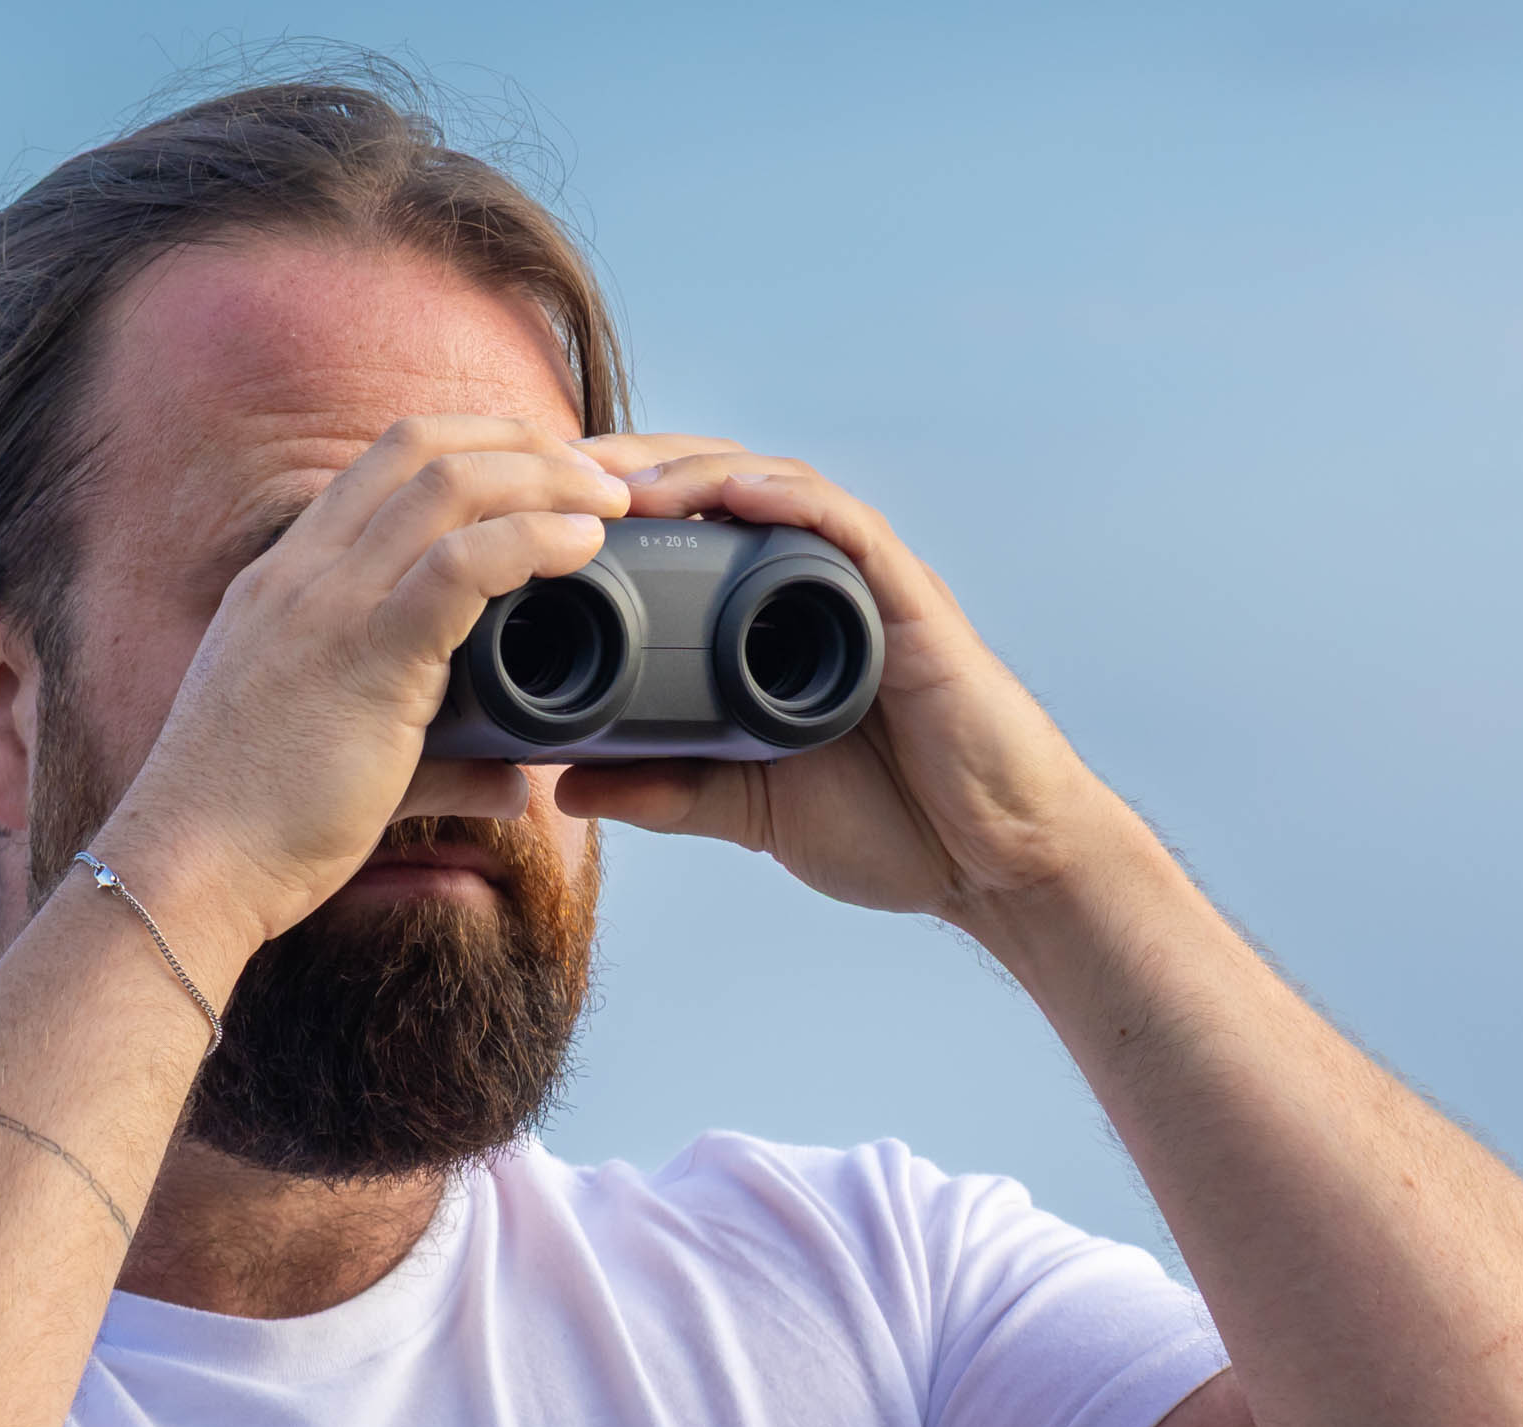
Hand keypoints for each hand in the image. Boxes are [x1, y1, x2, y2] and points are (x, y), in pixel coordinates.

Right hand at [95, 416, 627, 944]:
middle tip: (597, 476)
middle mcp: (304, 572)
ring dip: (546, 477)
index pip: (384, 463)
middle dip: (523, 443)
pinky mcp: (366, 655)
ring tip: (608, 501)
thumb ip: (438, 760)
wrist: (189, 868)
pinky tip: (582, 547)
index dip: (474, 448)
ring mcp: (330, 605)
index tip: (543, 475)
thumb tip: (512, 781)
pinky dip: (535, 538)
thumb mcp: (343, 761)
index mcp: (287, 578)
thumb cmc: (254, 825)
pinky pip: (462, 565)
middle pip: (422, 447)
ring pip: (451, 486)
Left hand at [551, 437, 1144, 935]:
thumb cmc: (894, 826)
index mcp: (772, 622)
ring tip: (620, 479)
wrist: (995, 864)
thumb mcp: (750, 810)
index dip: (608, 511)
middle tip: (550, 468)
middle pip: (717, 490)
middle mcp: (815, 587)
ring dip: (695, 472)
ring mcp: (864, 588)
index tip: (527, 513)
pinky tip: (739, 491)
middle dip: (633, 468)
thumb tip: (566, 789)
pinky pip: (849, 530)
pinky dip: (793, 502)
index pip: (684, 536)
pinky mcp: (909, 604)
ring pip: (774, 491)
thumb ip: (668, 791)